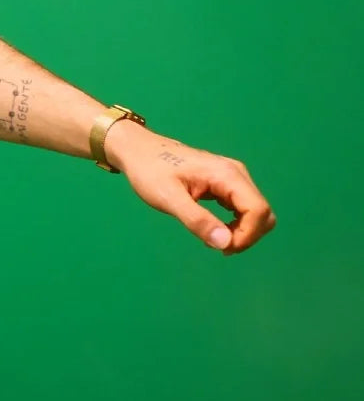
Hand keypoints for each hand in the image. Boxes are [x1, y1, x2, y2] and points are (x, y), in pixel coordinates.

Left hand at [105, 120, 275, 253]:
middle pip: (262, 212)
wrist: (138, 151)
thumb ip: (197, 220)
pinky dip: (235, 224)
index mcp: (227, 174)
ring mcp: (232, 177)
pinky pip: (243, 208)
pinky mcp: (225, 183)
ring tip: (211, 239)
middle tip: (217, 248)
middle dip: (246, 236)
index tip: (223, 249)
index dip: (247, 236)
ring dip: (241, 232)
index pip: (258, 210)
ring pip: (255, 212)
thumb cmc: (150, 171)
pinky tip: (213, 229)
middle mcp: (236, 173)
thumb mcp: (168, 198)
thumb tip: (226, 244)